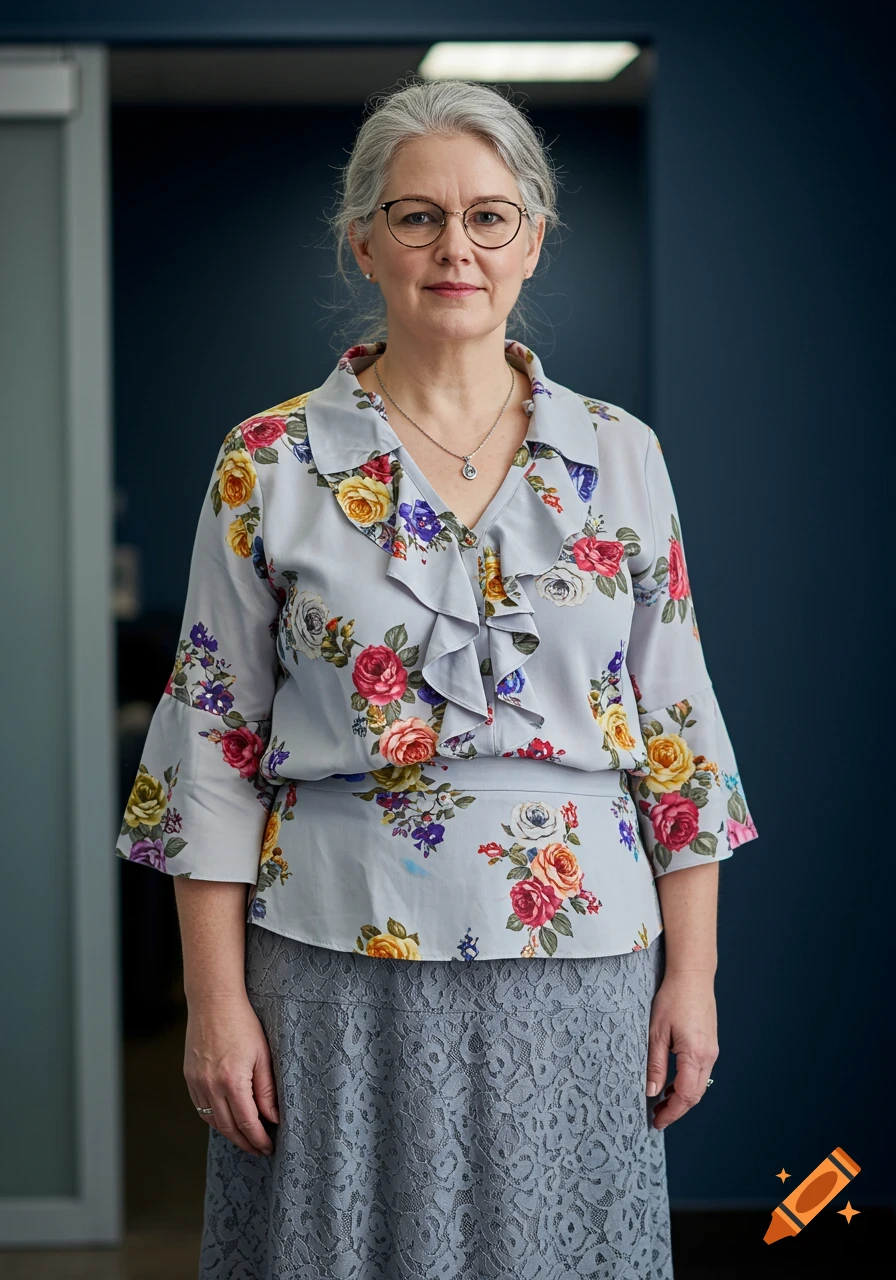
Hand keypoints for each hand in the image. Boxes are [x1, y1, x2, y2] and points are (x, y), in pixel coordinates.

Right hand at [184, 992, 279, 1156]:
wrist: (213, 1001)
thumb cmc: (242, 1024)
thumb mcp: (263, 1055)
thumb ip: (267, 1090)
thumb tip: (273, 1118)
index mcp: (232, 1081)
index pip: (247, 1123)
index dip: (259, 1139)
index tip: (269, 1147)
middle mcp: (210, 1086)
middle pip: (228, 1128)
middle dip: (245, 1143)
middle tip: (259, 1150)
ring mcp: (197, 1082)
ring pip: (212, 1120)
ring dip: (229, 1133)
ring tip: (245, 1138)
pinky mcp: (189, 1077)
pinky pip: (201, 1107)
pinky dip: (214, 1118)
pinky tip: (226, 1119)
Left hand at [645, 970, 718, 1130]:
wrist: (692, 976)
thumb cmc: (673, 999)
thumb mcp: (656, 1032)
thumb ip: (655, 1065)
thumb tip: (651, 1092)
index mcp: (695, 1055)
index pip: (686, 1096)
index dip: (672, 1113)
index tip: (658, 1122)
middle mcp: (708, 1056)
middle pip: (695, 1094)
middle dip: (677, 1109)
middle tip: (658, 1117)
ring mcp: (711, 1050)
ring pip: (698, 1084)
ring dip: (682, 1097)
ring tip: (661, 1102)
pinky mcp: (709, 1044)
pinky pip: (700, 1072)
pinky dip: (686, 1083)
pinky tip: (672, 1082)